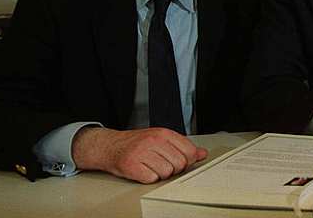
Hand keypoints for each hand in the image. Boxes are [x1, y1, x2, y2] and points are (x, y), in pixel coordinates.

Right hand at [71, 127, 207, 183]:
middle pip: (180, 164)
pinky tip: (143, 171)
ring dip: (161, 174)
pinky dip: (149, 178)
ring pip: (167, 173)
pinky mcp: (132, 166)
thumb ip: (182, 146)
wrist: (110, 146)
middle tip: (163, 164)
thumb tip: (202, 153)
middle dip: (174, 168)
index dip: (188, 160)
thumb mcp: (161, 139)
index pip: (189, 151)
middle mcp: (153, 141)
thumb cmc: (136, 143)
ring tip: (151, 167)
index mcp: (163, 133)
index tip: (180, 161)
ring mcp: (142, 153)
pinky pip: (152, 179)